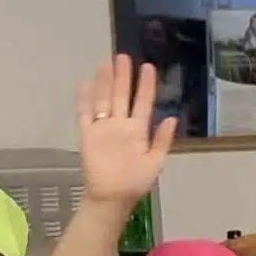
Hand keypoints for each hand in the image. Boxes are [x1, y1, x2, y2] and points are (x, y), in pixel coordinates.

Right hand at [75, 55, 174, 209]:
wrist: (111, 199)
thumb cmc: (134, 183)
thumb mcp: (154, 163)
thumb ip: (162, 141)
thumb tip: (171, 118)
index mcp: (138, 131)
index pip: (143, 103)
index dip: (145, 86)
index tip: (148, 67)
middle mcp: (120, 125)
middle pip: (122, 96)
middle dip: (123, 77)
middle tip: (124, 56)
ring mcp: (103, 129)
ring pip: (104, 100)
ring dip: (104, 83)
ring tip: (106, 63)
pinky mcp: (88, 135)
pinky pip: (85, 115)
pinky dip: (84, 100)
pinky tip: (84, 84)